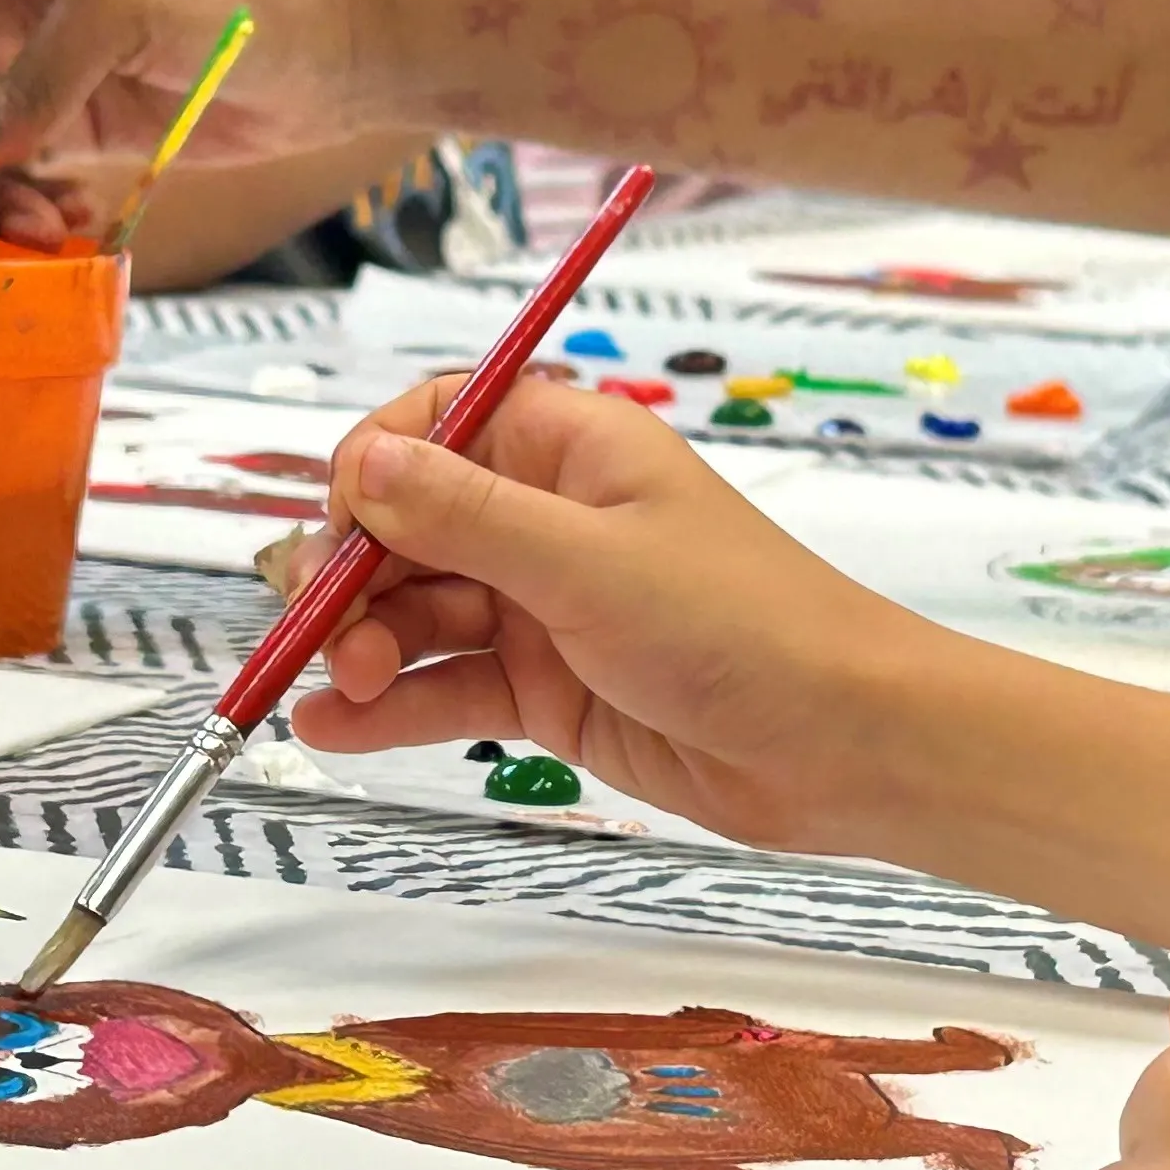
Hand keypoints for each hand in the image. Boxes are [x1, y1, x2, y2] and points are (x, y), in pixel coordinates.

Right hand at [276, 374, 948, 850]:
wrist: (843, 745)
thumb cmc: (743, 625)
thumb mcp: (590, 563)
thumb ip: (466, 518)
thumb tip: (361, 462)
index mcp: (567, 446)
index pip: (432, 424)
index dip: (372, 471)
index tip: (344, 530)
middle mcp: (545, 517)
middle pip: (405, 525)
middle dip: (352, 575)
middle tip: (326, 632)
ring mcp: (542, 605)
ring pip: (415, 611)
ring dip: (362, 646)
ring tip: (340, 692)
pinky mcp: (546, 687)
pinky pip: (447, 685)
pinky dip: (391, 705)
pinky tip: (337, 727)